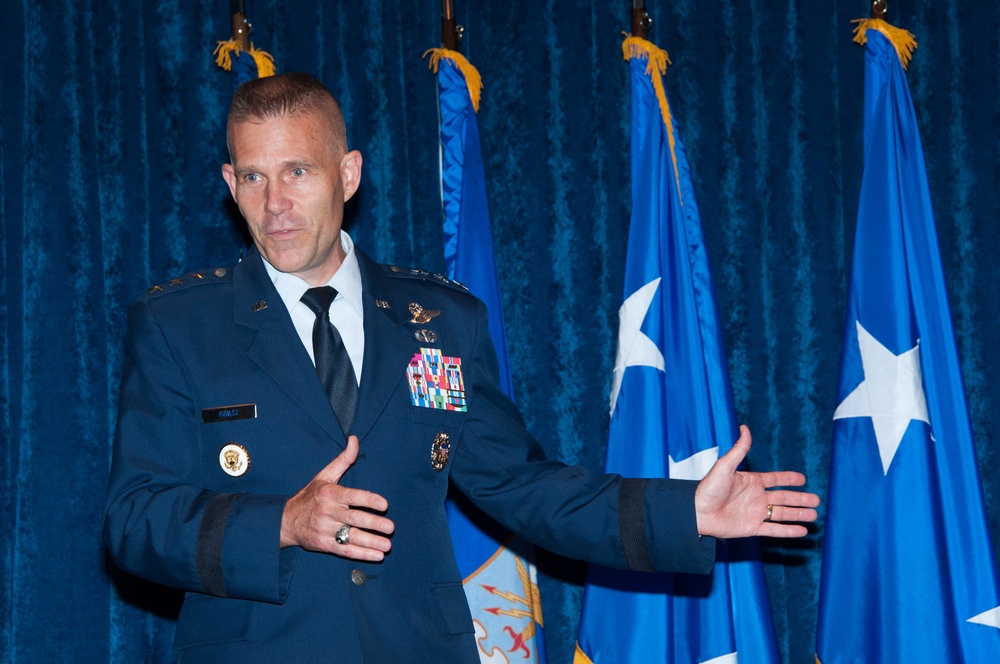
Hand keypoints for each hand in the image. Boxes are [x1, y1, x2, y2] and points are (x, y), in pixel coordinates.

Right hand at [280, 435, 393, 559]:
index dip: (369, 500)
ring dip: (371, 542)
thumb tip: (354, 439)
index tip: (384, 504)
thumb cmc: (310, 496)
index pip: (352, 496)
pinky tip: (376, 555)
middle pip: (354, 518)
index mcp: (330, 494)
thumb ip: (343, 460)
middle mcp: (328, 512)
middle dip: (374, 524)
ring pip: (351, 537)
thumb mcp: (324, 476)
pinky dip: (362, 554)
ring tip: (387, 546)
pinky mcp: (325, 545)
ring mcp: (326, 530)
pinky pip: (345, 550)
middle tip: (391, 528)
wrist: (286, 521)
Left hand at [695, 425, 819, 538]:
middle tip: (817, 500)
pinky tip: (802, 531)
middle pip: (783, 498)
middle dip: (800, 499)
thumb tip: (744, 427)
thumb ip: (739, 449)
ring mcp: (755, 513)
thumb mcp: (725, 466)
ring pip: (782, 514)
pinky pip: (774, 530)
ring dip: (798, 514)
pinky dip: (788, 530)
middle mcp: (755, 498)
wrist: (697, 513)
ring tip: (814, 515)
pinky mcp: (752, 528)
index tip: (803, 479)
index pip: (775, 479)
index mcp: (751, 482)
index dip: (789, 479)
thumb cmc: (708, 489)